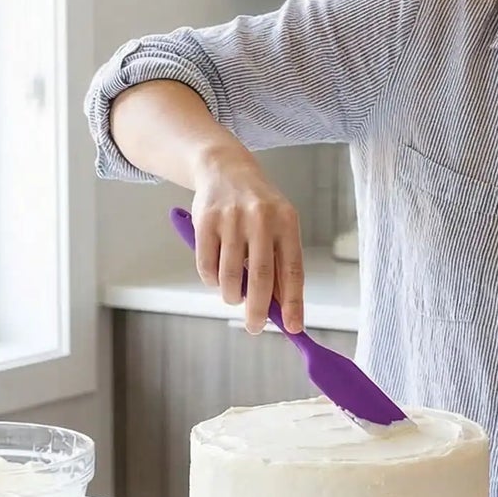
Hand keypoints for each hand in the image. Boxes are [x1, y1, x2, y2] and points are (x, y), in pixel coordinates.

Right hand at [189, 145, 304, 334]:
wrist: (225, 168)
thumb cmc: (258, 208)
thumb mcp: (278, 227)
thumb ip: (280, 264)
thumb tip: (280, 309)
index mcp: (286, 222)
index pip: (293, 270)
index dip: (293, 303)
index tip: (293, 328)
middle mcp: (260, 219)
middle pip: (261, 278)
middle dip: (258, 311)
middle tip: (255, 328)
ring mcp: (231, 219)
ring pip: (230, 278)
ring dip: (231, 296)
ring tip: (234, 295)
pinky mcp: (204, 221)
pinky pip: (207, 267)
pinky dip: (212, 281)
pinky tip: (217, 276)